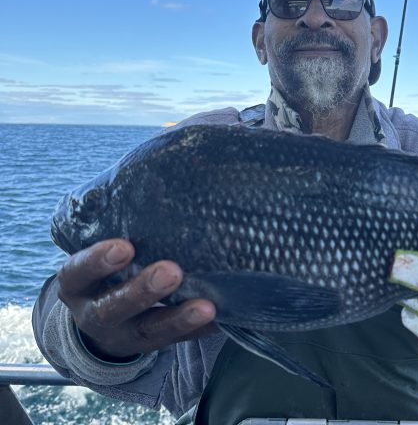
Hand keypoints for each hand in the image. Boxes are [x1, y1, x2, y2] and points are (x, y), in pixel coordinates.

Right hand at [56, 239, 216, 360]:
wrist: (104, 325)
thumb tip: (165, 188)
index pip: (78, 272)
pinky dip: (201, 331)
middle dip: (143, 290)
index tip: (124, 247)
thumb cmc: (109, 272)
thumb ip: (124, 234)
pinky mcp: (153, 346)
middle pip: (113, 307)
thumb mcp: (100, 257)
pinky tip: (224, 318)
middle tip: (172, 271)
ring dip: (179, 318)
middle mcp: (94, 314)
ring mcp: (122, 335)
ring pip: (149, 330)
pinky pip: (179, 342)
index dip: (98, 261)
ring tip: (206, 306)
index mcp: (77, 285)